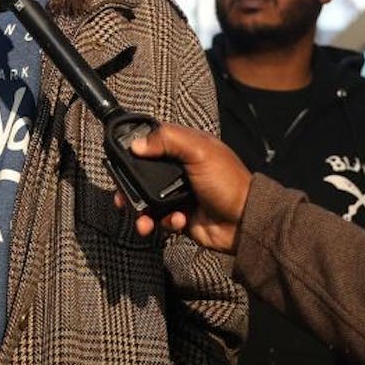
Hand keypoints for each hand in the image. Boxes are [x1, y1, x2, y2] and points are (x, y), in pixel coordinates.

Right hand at [120, 122, 250, 252]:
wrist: (244, 223)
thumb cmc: (227, 183)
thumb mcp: (200, 152)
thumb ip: (168, 140)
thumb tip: (136, 145)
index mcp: (184, 149)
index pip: (152, 142)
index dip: (134, 148)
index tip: (119, 158)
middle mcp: (178, 170)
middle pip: (141, 174)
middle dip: (129, 188)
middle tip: (122, 197)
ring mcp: (177, 193)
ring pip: (145, 199)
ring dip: (141, 211)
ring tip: (143, 221)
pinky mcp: (178, 215)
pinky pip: (158, 218)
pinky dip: (163, 221)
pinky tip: (178, 221)